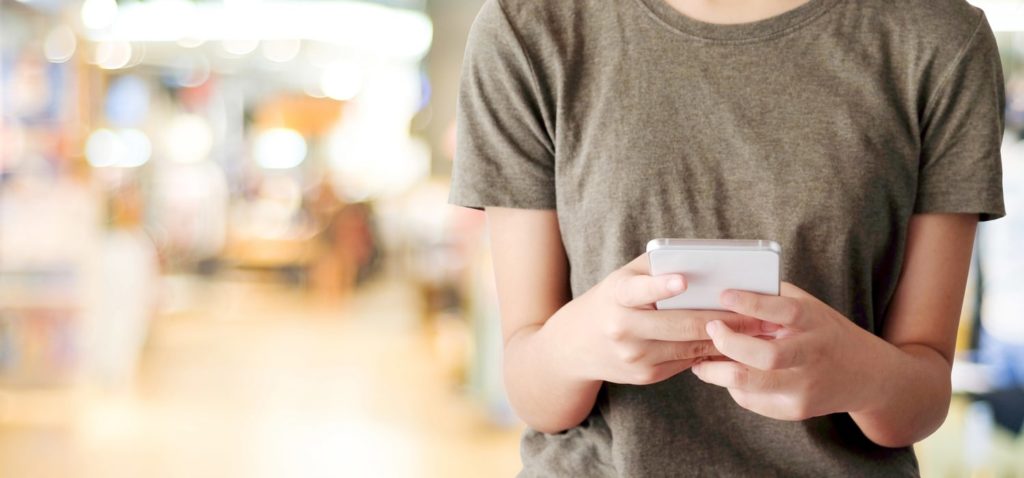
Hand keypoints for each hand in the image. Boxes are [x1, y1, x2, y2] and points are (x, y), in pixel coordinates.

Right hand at [548, 253, 781, 385]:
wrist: (575, 346)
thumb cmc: (611, 300)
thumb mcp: (624, 278)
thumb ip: (657, 267)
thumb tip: (705, 263)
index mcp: (616, 296)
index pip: (638, 290)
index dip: (661, 286)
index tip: (684, 280)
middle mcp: (623, 328)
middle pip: (681, 324)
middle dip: (725, 319)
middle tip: (759, 314)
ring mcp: (635, 356)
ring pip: (690, 346)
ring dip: (728, 338)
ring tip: (759, 329)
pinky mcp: (646, 375)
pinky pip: (687, 362)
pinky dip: (712, 351)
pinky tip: (736, 344)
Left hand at [691, 282, 879, 419]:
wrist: (866, 374)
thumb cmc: (825, 331)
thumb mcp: (809, 307)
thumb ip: (774, 297)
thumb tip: (727, 287)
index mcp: (815, 323)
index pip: (782, 311)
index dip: (751, 303)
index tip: (723, 295)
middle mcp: (812, 356)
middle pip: (765, 356)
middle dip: (728, 343)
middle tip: (710, 329)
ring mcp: (804, 387)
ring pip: (748, 384)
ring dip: (715, 372)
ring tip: (700, 361)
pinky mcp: (795, 410)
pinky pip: (750, 400)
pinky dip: (731, 386)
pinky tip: (725, 373)